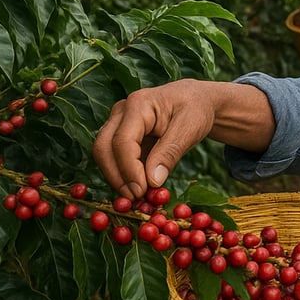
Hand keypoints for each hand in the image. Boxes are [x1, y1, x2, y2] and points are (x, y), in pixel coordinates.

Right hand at [92, 79, 273, 199]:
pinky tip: (140, 189)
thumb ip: (170, 152)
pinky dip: (124, 176)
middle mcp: (121, 112)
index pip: (122, 142)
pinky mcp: (121, 136)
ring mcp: (118, 123)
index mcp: (139, 104)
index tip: (141, 191)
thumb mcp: (190, 128)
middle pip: (104, 148)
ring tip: (140, 197)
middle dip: (117, 177)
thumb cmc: (195, 109)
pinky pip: (115, 159)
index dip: (129, 170)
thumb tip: (152, 182)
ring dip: (118, 179)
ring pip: (105, 155)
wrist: (195, 100)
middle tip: (135, 199)